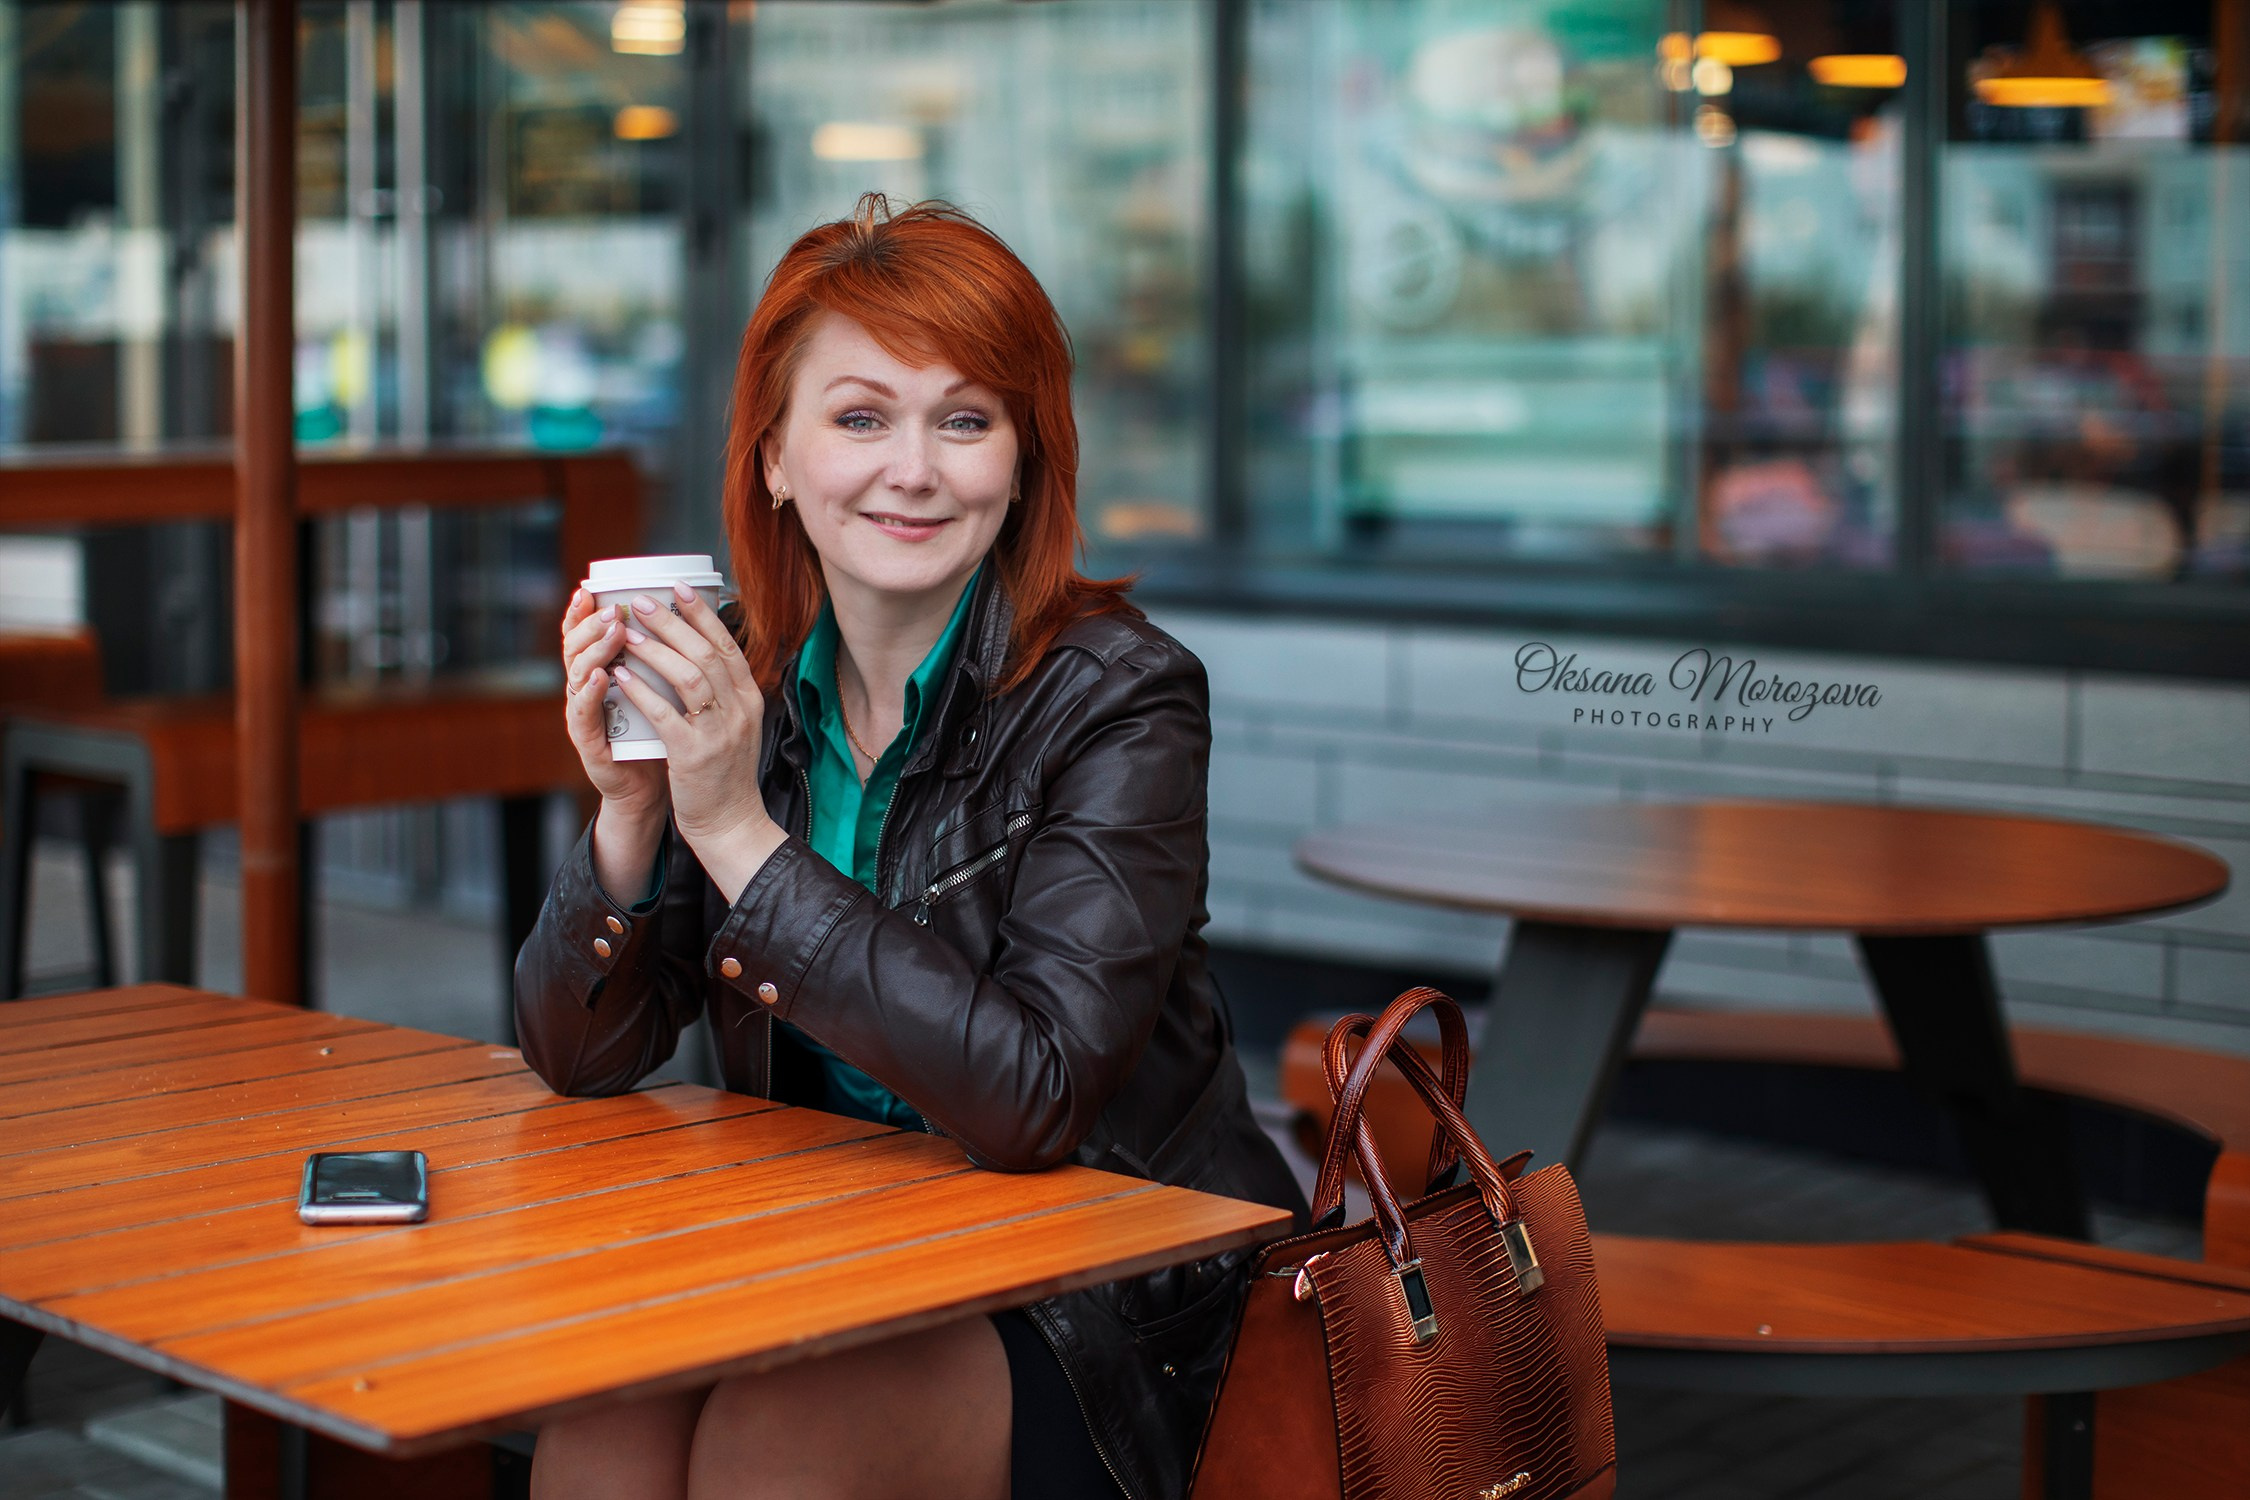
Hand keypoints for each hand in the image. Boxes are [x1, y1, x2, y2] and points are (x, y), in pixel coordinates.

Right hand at [560, 588, 669, 824]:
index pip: (585, 636)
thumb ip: (659, 661)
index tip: (589, 587)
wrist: (651, 791)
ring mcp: (584, 717)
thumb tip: (684, 618)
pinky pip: (586, 715)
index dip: (582, 613)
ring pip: (578, 675)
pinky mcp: (589, 744)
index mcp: (601, 675)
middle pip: (575, 648)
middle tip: (611, 606)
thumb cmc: (658, 737)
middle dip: (591, 624)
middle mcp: (586, 692)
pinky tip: (601, 676)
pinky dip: (591, 693)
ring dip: (595, 650)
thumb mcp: (659, 692)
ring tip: (612, 630)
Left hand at [608, 581, 787, 899]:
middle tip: (642, 602)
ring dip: (657, 649)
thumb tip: (696, 652)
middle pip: (707, 653)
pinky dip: (643, 690)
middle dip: (672, 622)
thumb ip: (721, 692)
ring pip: (690, 676)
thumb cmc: (725, 774)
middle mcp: (738, 710)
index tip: (679, 588)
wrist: (732, 823)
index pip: (727, 646)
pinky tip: (622, 675)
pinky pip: (666, 713)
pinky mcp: (695, 755)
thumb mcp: (735, 726)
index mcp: (749, 699)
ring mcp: (719, 732)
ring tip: (629, 631)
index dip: (702, 614)